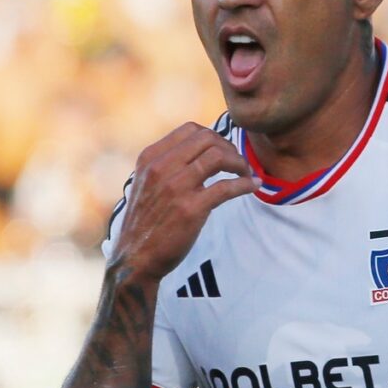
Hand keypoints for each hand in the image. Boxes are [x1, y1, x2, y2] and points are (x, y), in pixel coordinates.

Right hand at [110, 122, 256, 283]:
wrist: (135, 258)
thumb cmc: (145, 222)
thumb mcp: (145, 183)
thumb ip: (166, 165)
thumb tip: (200, 150)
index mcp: (150, 158)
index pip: (190, 130)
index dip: (214, 136)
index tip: (223, 149)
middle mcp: (161, 168)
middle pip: (207, 139)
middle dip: (229, 147)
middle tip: (237, 162)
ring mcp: (176, 187)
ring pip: (218, 156)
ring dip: (239, 162)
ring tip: (245, 173)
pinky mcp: (191, 209)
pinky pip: (226, 186)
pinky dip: (245, 184)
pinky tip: (253, 186)